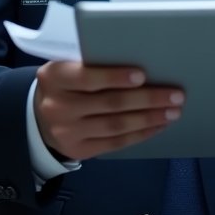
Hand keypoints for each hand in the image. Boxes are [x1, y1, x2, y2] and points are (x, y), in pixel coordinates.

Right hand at [34, 61, 183, 160]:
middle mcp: (59, 106)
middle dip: (147, 99)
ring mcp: (68, 132)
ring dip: (149, 118)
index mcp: (55, 77)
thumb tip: (138, 66)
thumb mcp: (67, 67)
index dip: (115, 77)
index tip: (142, 75)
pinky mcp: (79, 151)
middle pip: (109, 103)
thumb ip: (92, 64)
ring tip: (173, 111)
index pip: (87, 78)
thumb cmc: (65, 84)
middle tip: (175, 95)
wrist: (39, 118)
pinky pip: (115, 143)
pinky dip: (140, 134)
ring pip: (115, 125)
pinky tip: (157, 125)